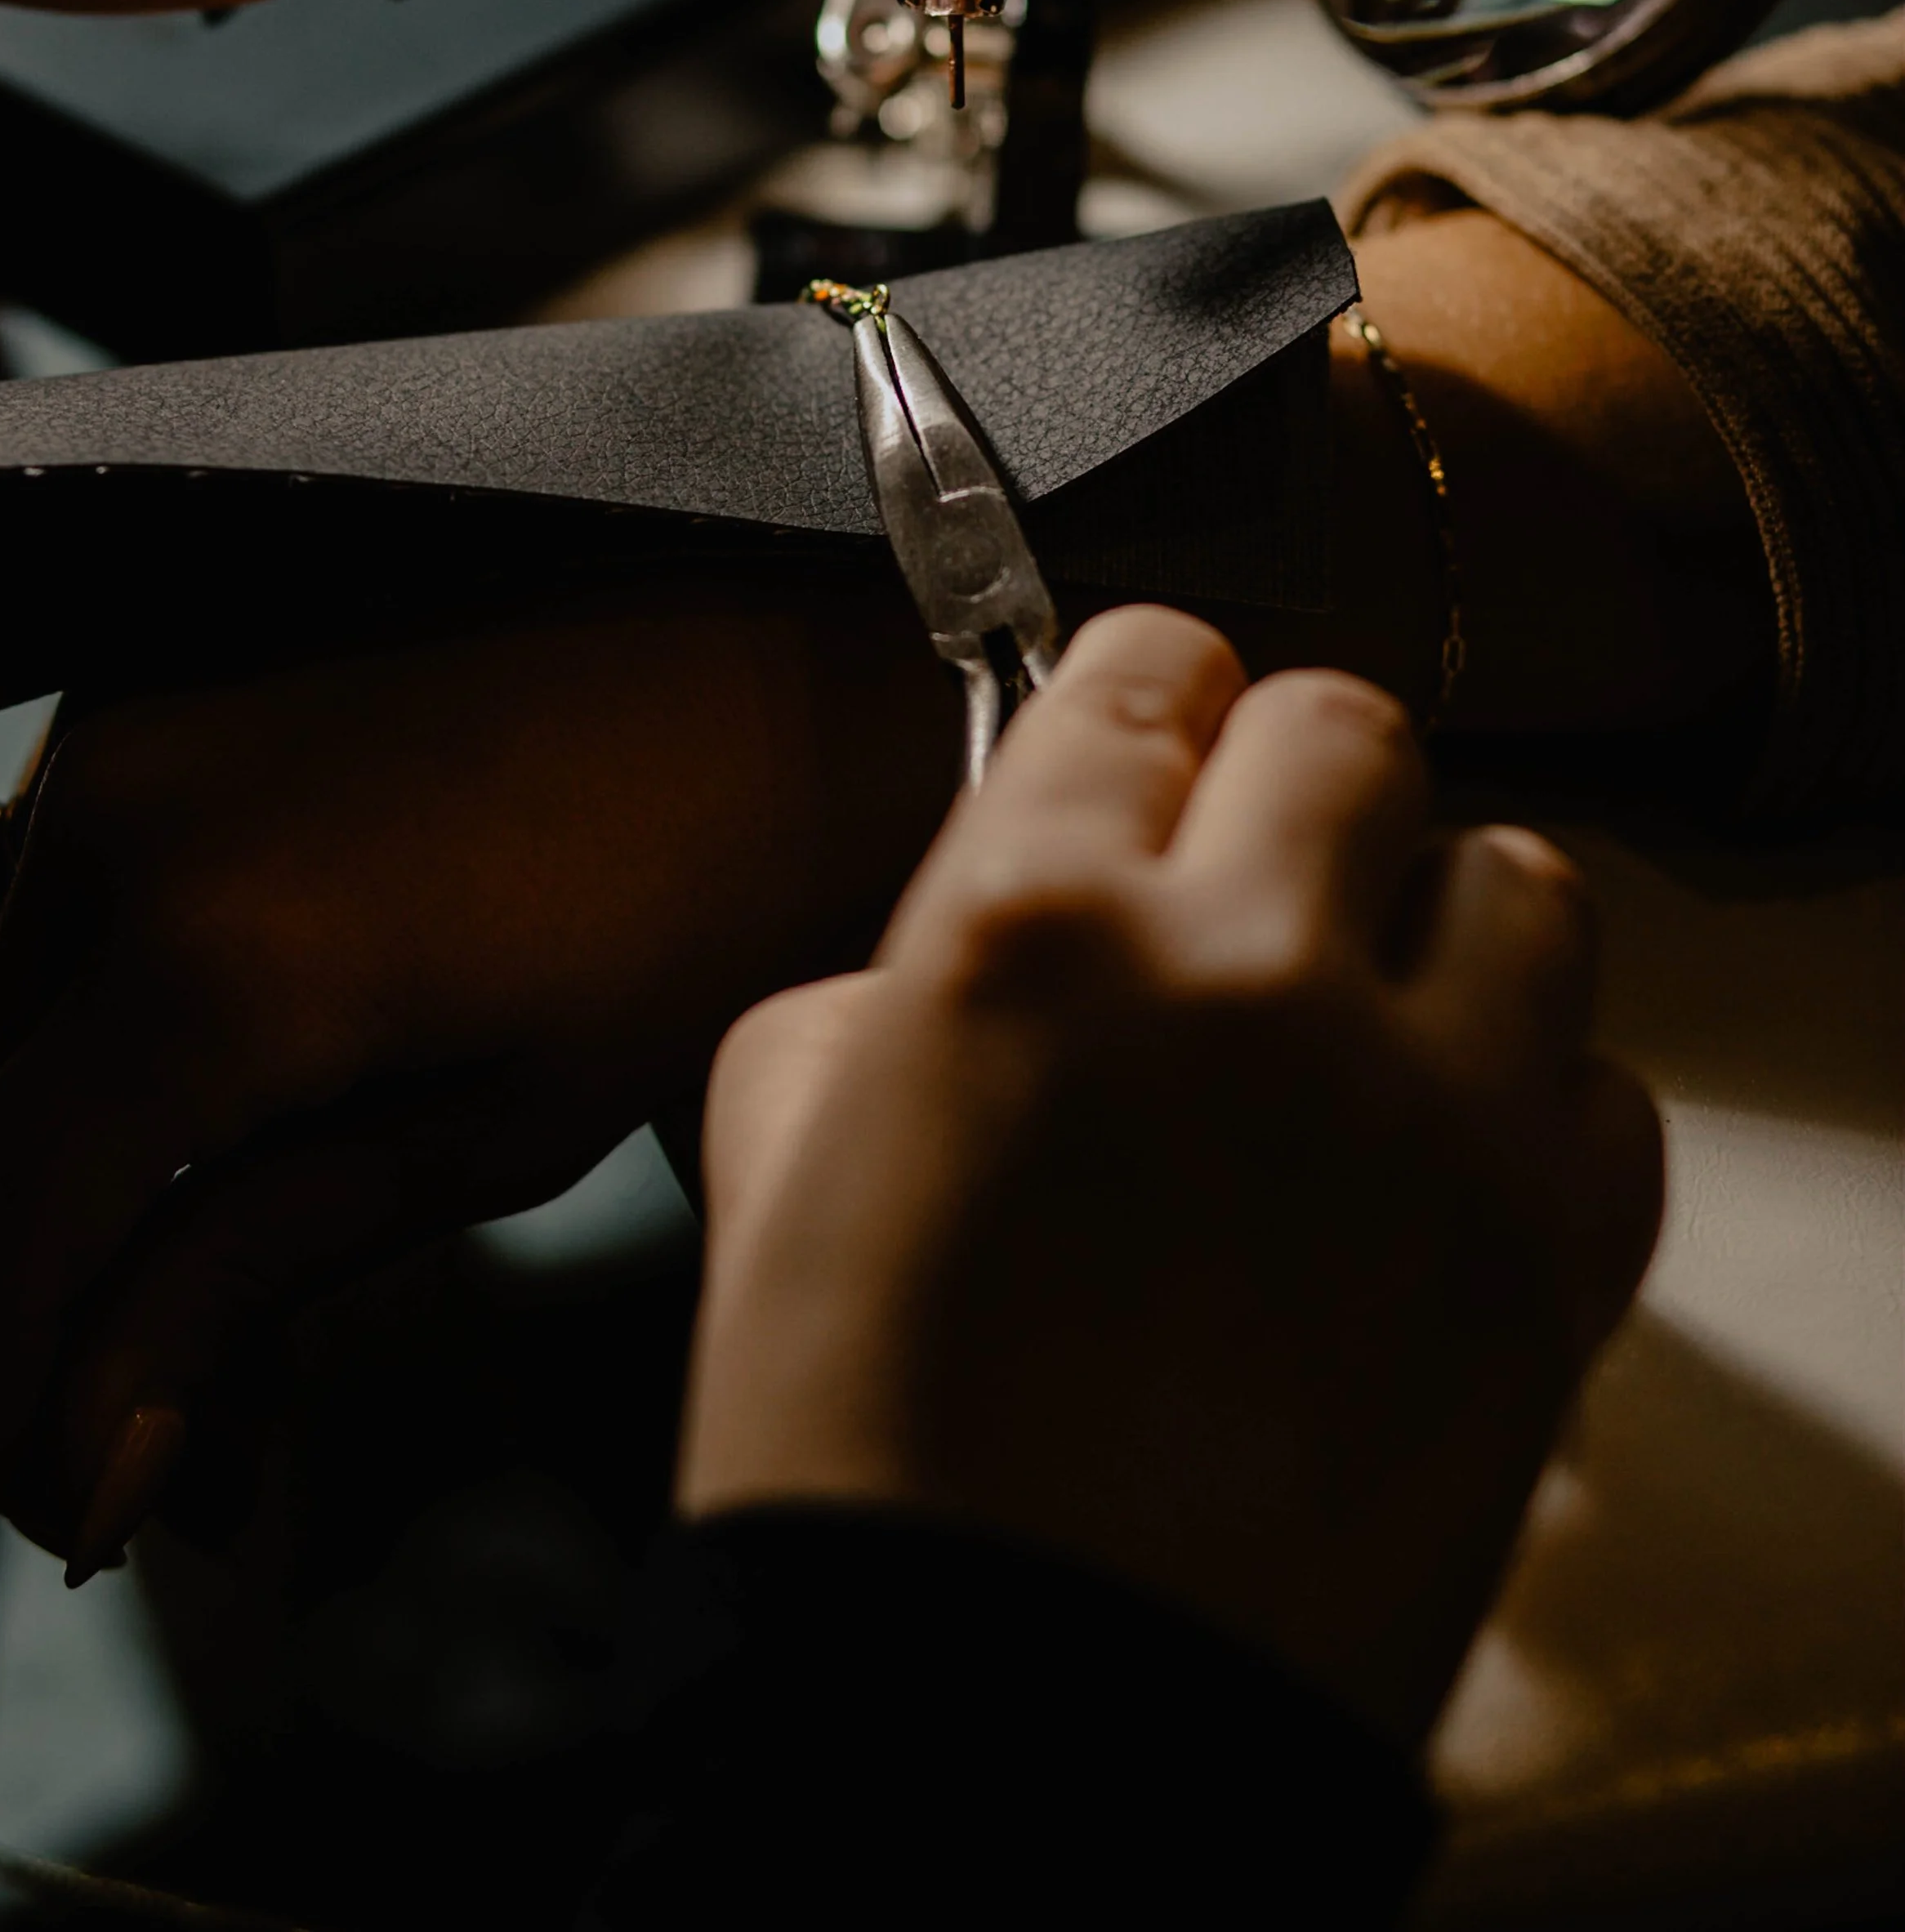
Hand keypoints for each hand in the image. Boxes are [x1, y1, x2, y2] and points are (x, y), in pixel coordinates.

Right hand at [0, 577, 958, 1571]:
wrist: (785, 636)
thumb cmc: (702, 894)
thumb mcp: (497, 1127)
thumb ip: (250, 1282)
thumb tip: (89, 1466)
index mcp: (213, 962)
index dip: (4, 1419)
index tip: (108, 1503)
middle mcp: (117, 826)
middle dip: (45, 1323)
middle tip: (206, 1428)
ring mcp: (118, 736)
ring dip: (73, 1181)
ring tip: (242, 1266)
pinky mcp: (146, 691)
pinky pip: (54, 917)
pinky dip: (103, 1039)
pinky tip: (242, 1100)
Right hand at [682, 607, 1662, 1747]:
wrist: (1003, 1718)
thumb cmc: (864, 1453)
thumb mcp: (781, 1141)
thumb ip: (902, 965)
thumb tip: (1010, 909)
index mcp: (1026, 925)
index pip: (1145, 667)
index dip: (1147, 708)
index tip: (1157, 753)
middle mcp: (1240, 974)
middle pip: (1350, 727)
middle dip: (1295, 789)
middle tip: (1256, 890)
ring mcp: (1415, 1109)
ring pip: (1519, 875)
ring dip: (1439, 927)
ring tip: (1368, 1027)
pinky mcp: (1543, 1253)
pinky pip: (1603, 1082)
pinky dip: (1529, 1107)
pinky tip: (1430, 1177)